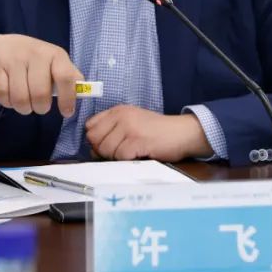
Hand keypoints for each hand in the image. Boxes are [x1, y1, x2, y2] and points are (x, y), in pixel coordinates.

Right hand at [0, 34, 82, 117]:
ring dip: (23, 108)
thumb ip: (70, 76)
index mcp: (55, 54)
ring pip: (20, 98)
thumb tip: (84, 91)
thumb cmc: (34, 59)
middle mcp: (35, 54)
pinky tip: (10, 97)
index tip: (66, 113)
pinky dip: (7, 103)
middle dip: (41, 108)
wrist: (1, 46)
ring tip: (25, 103)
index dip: (67, 98)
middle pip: (40, 93)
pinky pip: (3, 95)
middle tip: (40, 107)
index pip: (65, 77)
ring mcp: (14, 59)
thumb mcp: (55, 62)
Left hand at [85, 105, 211, 161]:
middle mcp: (121, 116)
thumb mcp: (132, 122)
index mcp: (118, 110)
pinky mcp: (137, 140)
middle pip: (94, 139)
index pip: (90, 126)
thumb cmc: (157, 132)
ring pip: (105, 150)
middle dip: (103, 151)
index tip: (108, 144)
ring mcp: (129, 127)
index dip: (96, 139)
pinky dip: (127, 160)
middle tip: (121, 152)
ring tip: (132, 153)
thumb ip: (112, 130)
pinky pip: (120, 156)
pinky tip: (139, 155)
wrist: (182, 132)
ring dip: (116, 157)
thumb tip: (93, 150)